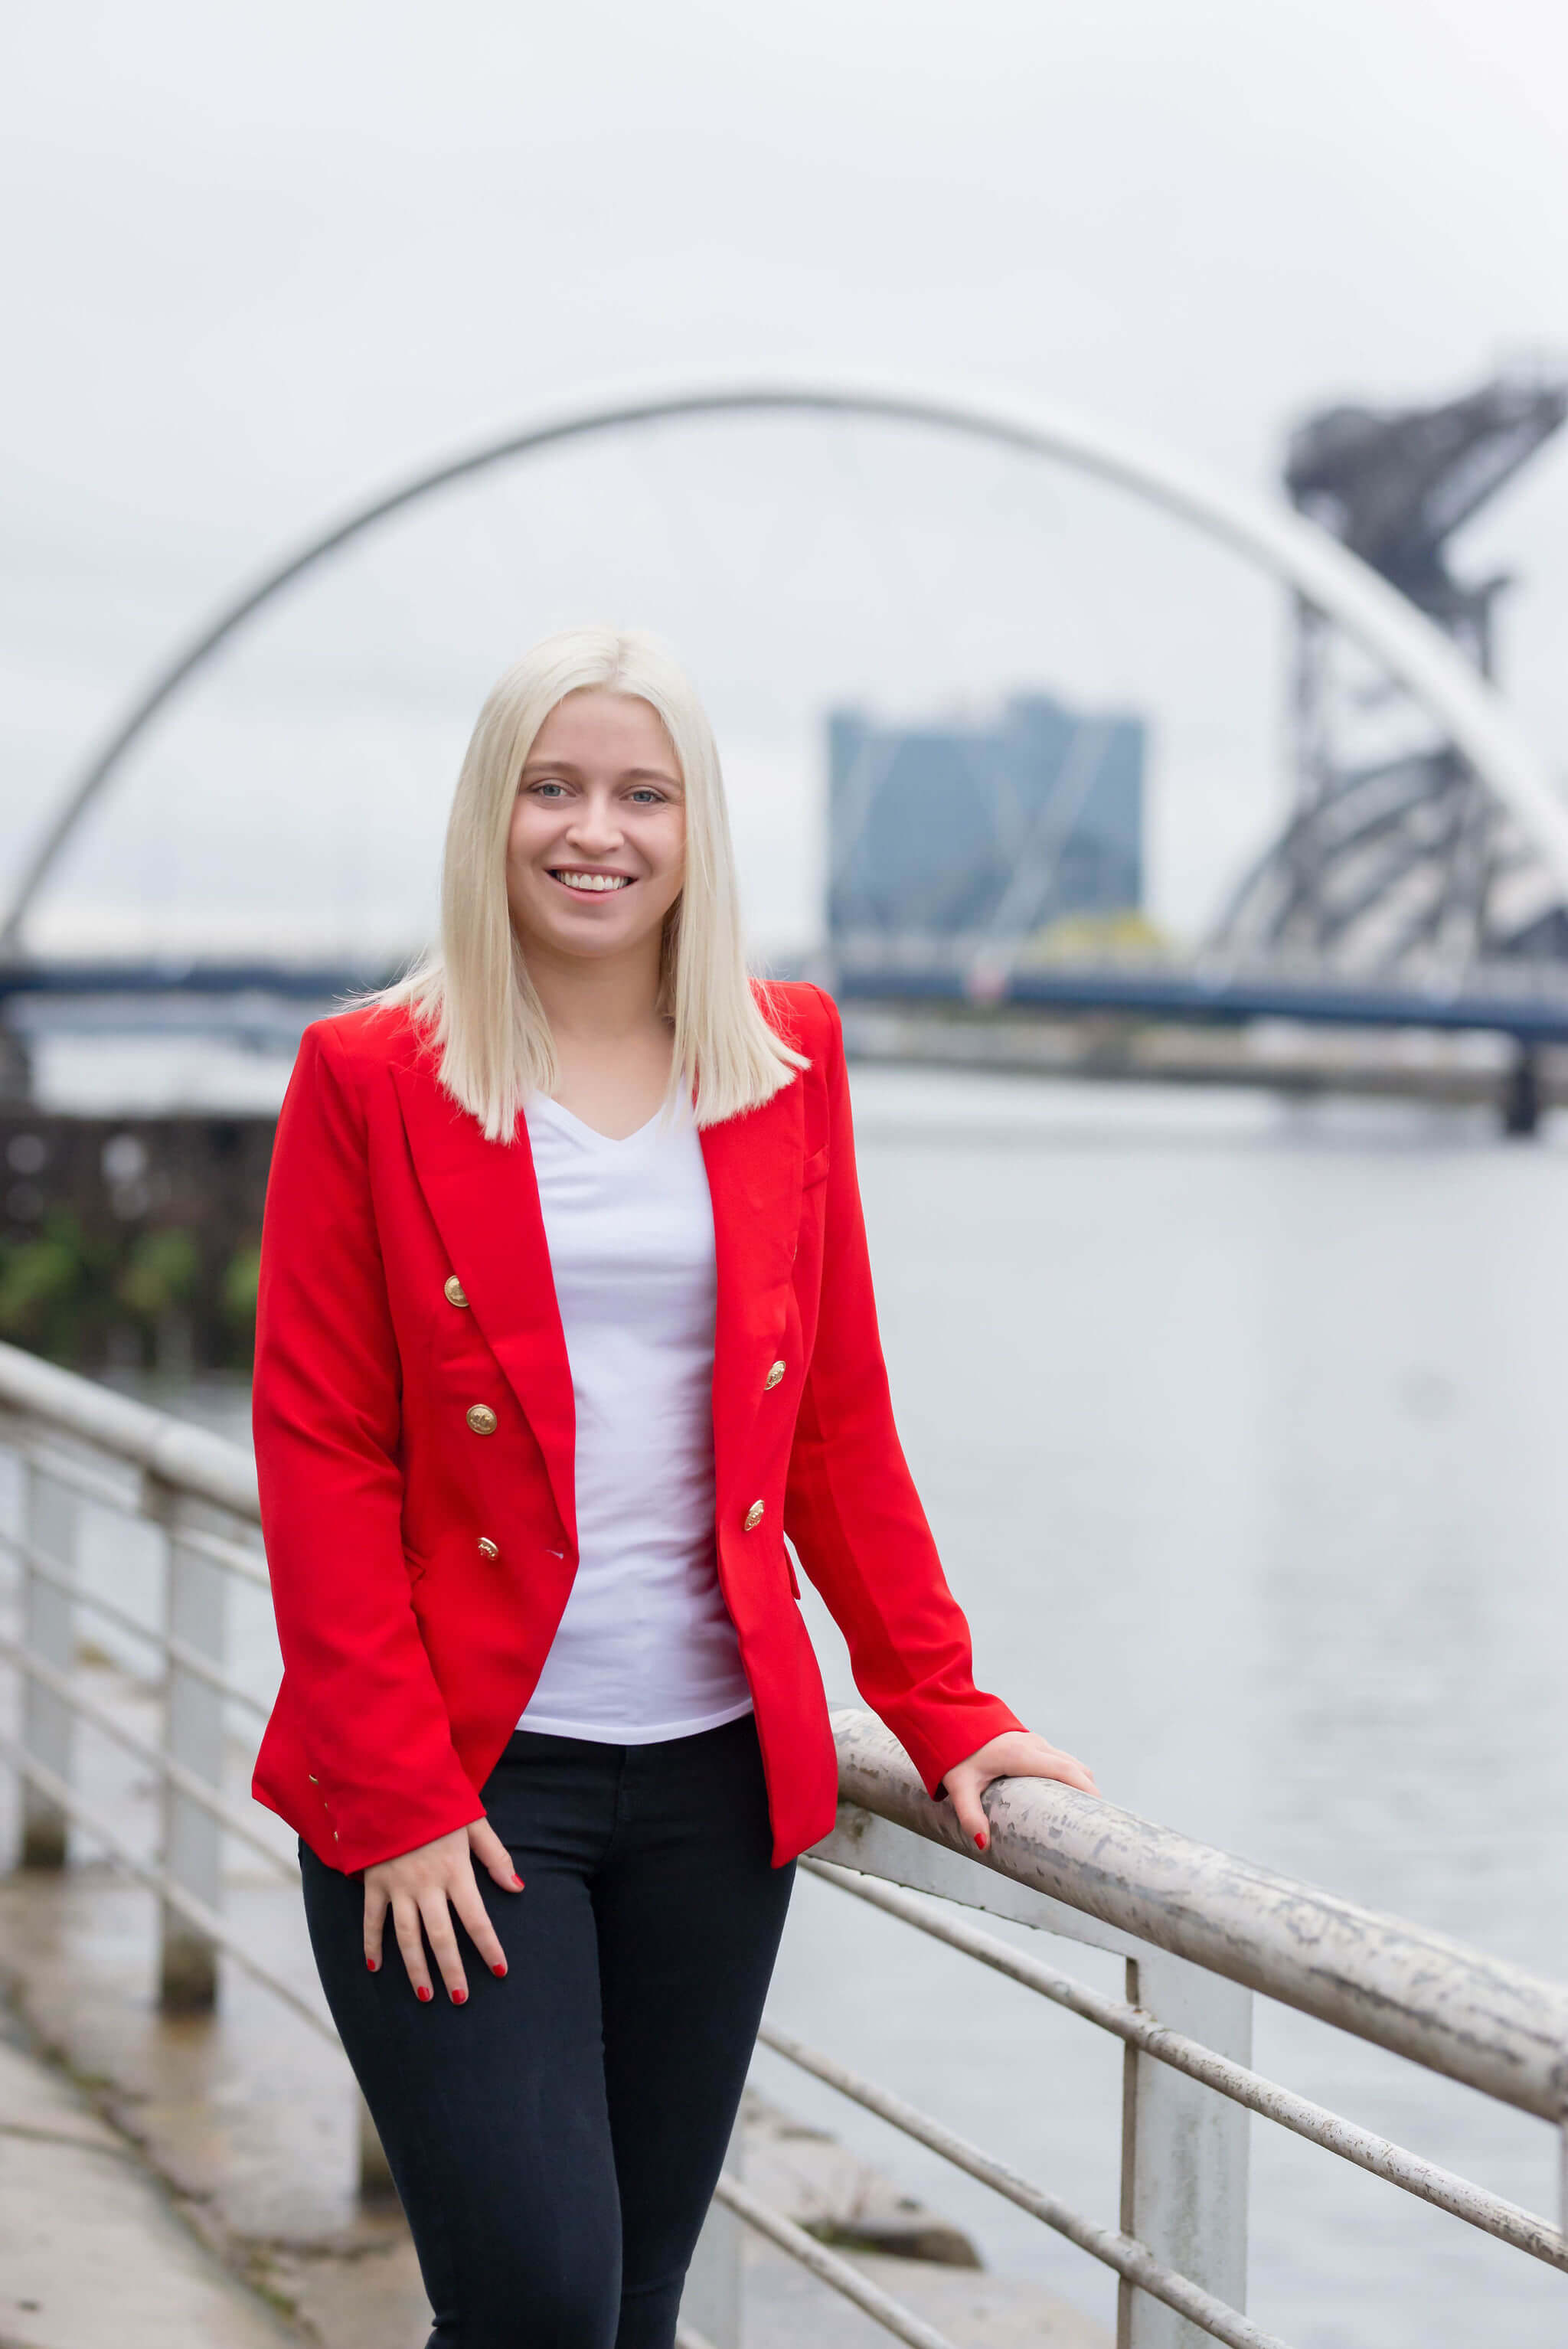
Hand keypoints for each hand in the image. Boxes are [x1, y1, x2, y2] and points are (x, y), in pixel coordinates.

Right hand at [363, 1818, 522, 2002]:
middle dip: (452, 1970)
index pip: (476, 1918)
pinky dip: (371, 1945)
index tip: (500, 1971)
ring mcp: (398, 1886)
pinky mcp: (374, 1883)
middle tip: (460, 1998)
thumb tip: (517, 1888)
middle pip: (441, 1937)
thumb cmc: (438, 1804)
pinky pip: (372, 1920)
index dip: (489, 1946)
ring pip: (407, 1937)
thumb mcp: (474, 1823)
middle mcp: (427, 1885)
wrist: (393, 1784)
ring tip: (425, 1994)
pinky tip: (375, 1968)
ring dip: (416, 1968)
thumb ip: (496, 1857)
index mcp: (455, 1871)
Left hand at [941, 1730, 1099, 1851]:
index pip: (1064, 1770)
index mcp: (1021, 1755)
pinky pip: (1060, 1759)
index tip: (1101, 1809)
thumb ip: (970, 1815)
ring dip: (1080, 1782)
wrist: (949, 1718)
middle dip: (1089, 1791)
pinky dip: (1070, 1774)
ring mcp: (1034, 1741)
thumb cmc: (954, 1754)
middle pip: (1075, 1767)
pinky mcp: (1032, 1742)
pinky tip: (1065, 1797)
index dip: (1086, 1788)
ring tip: (1083, 1814)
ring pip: (1070, 1762)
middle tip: (1097, 1821)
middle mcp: (1033, 1745)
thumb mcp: (959, 1786)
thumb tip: (982, 1844)